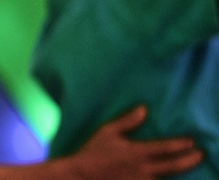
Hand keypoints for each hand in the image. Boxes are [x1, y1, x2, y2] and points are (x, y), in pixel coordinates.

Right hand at [66, 105, 201, 179]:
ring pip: (167, 179)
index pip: (166, 148)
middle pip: (173, 166)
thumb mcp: (107, 132)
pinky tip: (167, 179)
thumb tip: (144, 109)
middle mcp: (143, 169)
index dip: (182, 145)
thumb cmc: (92, 153)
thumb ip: (127, 121)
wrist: (79, 176)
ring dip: (181, 173)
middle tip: (200, 155)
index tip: (192, 141)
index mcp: (137, 152)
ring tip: (189, 167)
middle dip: (189, 160)